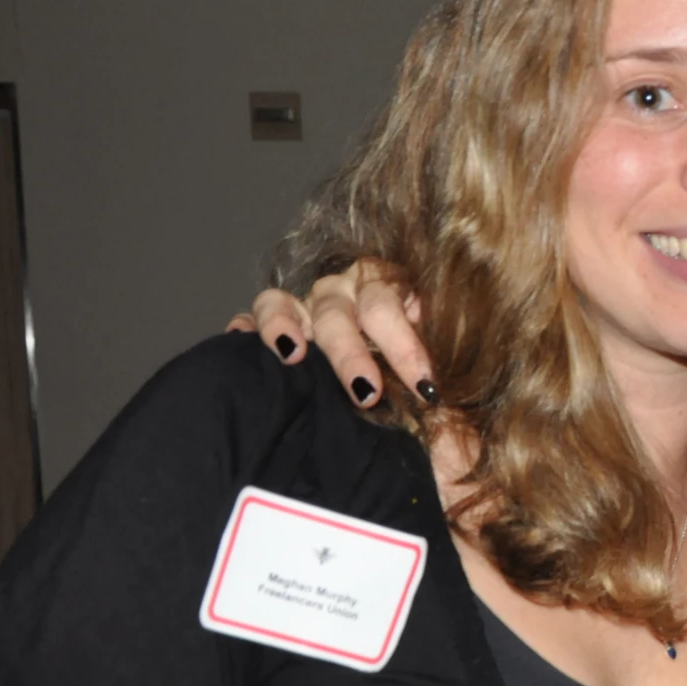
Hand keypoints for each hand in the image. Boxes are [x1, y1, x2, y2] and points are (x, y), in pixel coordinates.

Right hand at [242, 261, 433, 408]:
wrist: (395, 391)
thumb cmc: (422, 379)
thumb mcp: (442, 366)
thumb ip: (444, 365)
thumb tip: (446, 389)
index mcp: (392, 292)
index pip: (391, 308)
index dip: (406, 348)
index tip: (425, 388)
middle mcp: (346, 292)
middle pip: (340, 311)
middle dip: (352, 354)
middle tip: (367, 393)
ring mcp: (307, 304)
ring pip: (287, 303)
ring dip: (286, 326)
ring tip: (292, 354)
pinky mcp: (274, 321)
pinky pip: (254, 315)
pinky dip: (248, 325)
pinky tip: (240, 340)